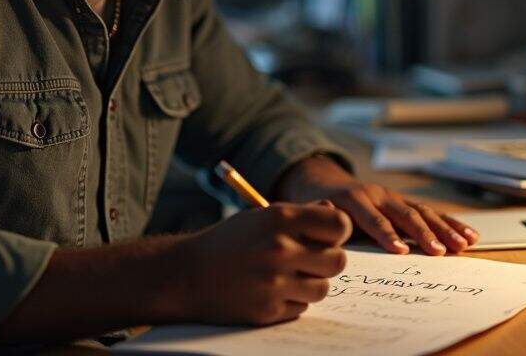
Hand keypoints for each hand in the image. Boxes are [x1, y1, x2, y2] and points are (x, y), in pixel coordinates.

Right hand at [173, 202, 351, 324]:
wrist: (186, 275)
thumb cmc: (229, 241)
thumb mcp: (262, 216)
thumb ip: (301, 215)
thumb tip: (335, 216)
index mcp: (280, 218)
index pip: (340, 225)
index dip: (337, 232)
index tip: (326, 236)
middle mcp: (279, 249)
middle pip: (338, 261)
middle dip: (327, 261)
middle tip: (309, 260)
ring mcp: (274, 283)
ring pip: (322, 288)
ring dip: (310, 284)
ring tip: (286, 276)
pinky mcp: (267, 311)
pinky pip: (302, 308)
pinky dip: (292, 301)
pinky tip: (270, 291)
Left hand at [275, 155, 478, 255]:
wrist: (325, 183)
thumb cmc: (317, 208)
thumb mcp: (309, 213)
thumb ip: (319, 222)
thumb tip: (325, 230)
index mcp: (351, 199)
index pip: (371, 219)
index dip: (385, 234)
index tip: (399, 252)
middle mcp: (376, 194)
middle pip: (404, 214)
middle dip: (424, 233)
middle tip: (440, 252)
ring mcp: (393, 197)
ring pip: (423, 212)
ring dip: (445, 229)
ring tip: (462, 245)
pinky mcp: (405, 202)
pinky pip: (432, 212)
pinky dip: (451, 223)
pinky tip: (470, 235)